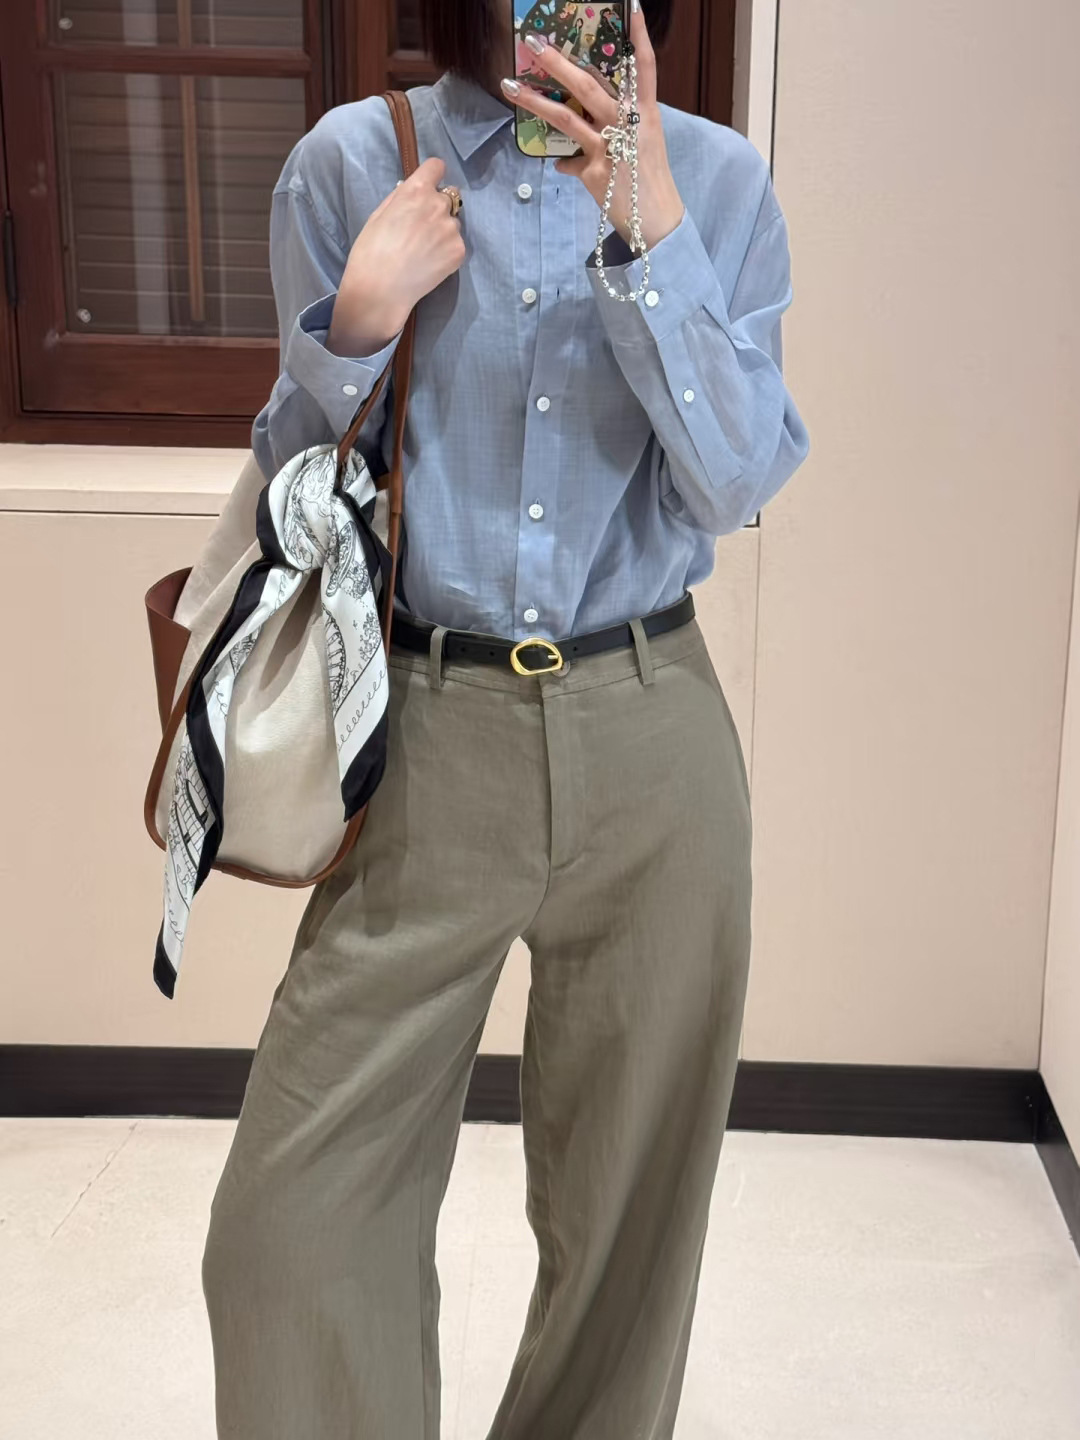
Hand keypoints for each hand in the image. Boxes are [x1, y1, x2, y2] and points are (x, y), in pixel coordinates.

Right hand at [328, 156, 464, 355]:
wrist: (380, 290)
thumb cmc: (370, 252)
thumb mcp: (379, 214)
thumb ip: (401, 198)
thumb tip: (412, 191)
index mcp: (415, 190)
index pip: (436, 166)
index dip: (432, 176)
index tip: (428, 187)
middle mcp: (437, 204)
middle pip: (447, 197)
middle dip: (437, 208)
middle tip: (421, 230)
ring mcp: (451, 229)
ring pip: (452, 223)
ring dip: (443, 231)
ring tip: (424, 251)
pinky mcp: (459, 251)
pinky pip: (456, 244)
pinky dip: (447, 252)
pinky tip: (430, 263)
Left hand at [501, 3, 684, 251]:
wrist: (655, 219)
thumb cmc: (649, 180)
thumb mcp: (642, 145)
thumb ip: (616, 129)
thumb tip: (591, 124)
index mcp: (646, 113)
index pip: (645, 68)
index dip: (640, 38)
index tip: (631, 7)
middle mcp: (628, 125)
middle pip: (589, 86)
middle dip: (559, 63)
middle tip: (536, 43)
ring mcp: (610, 148)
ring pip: (567, 117)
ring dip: (535, 100)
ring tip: (510, 85)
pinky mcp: (595, 173)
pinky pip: (570, 161)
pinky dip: (563, 161)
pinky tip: (558, 162)